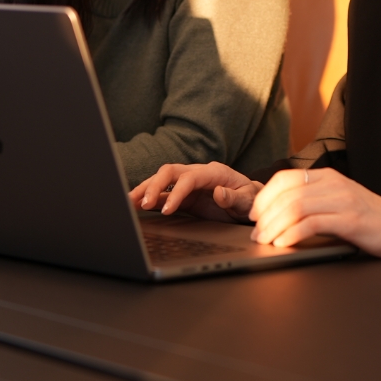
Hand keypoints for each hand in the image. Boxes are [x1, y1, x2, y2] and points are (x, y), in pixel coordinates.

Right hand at [130, 162, 260, 222]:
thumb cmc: (250, 199)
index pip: (189, 178)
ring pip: (162, 179)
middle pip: (170, 172)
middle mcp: (198, 174)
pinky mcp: (184, 196)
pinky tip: (135, 205)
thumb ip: (234, 197)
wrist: (251, 201)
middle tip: (144, 204)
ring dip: (146, 189)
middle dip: (155, 185)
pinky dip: (149, 198)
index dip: (176, 192)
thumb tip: (219, 192)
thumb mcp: (248, 200)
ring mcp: (189, 183)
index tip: (166, 209)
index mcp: (214, 172)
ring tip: (129, 202)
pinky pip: (163, 194)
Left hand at [249, 167, 380, 257]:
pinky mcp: (350, 220)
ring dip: (275, 226)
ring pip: (296, 206)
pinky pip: (313, 223)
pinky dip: (293, 234)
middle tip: (257, 233)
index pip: (285, 178)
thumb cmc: (368, 217)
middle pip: (287, 193)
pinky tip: (284, 244)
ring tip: (266, 241)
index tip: (255, 214)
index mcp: (327, 176)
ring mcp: (342, 200)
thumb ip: (312, 199)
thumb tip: (276, 212)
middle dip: (265, 215)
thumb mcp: (337, 200)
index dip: (264, 196)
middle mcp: (333, 183)